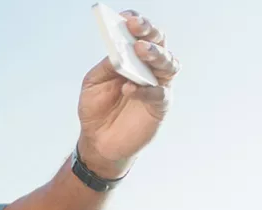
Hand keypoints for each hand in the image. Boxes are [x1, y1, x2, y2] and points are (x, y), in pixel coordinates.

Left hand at [76, 9, 180, 177]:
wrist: (98, 140)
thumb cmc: (97, 108)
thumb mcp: (93, 83)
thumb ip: (106, 66)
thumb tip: (118, 50)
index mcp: (132, 58)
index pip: (140, 34)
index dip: (137, 23)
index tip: (126, 17)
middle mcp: (149, 68)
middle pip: (158, 43)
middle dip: (149, 33)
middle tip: (136, 28)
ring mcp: (157, 85)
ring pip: (168, 64)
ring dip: (154, 55)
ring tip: (139, 50)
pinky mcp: (160, 106)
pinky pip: (158, 93)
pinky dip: (144, 89)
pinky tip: (129, 88)